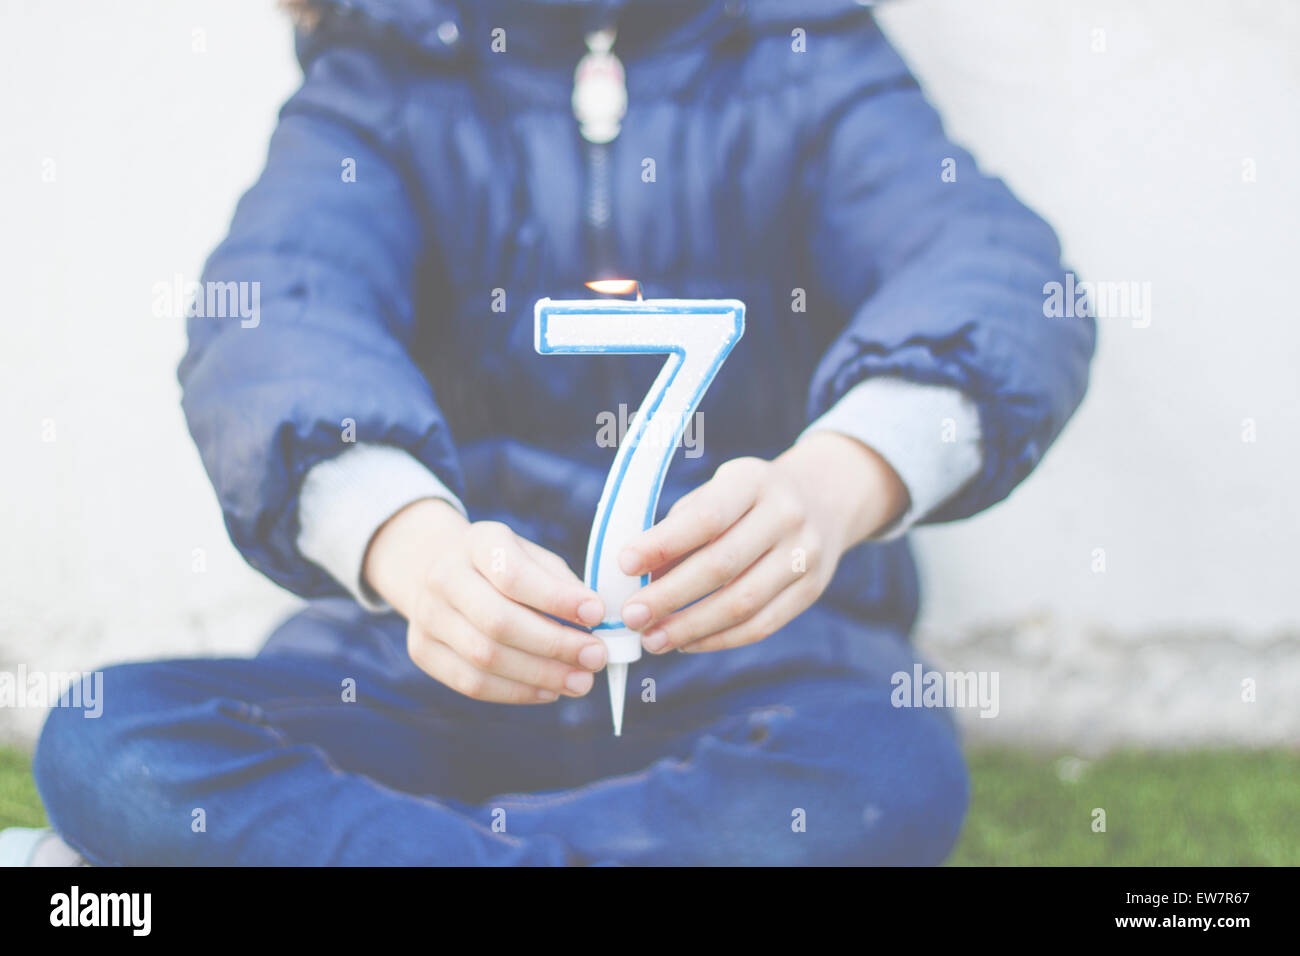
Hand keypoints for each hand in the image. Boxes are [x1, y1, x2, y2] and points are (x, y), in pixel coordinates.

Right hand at [364, 499, 607, 702]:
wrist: (440, 572)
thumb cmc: (504, 567)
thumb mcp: (533, 557)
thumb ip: (562, 585)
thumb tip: (594, 621)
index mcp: (477, 542)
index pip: (513, 575)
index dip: (557, 599)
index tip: (596, 614)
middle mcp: (443, 577)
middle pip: (498, 622)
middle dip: (554, 645)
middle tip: (595, 657)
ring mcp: (427, 617)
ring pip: (485, 658)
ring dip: (540, 675)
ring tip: (581, 681)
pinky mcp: (423, 652)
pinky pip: (472, 684)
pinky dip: (517, 692)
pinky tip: (549, 691)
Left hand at [618, 432, 907, 653]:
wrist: (823, 499)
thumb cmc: (746, 500)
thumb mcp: (716, 493)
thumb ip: (679, 528)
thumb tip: (639, 577)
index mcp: (752, 481)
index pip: (706, 517)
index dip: (662, 544)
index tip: (624, 564)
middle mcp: (785, 516)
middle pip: (722, 566)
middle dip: (669, 596)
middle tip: (630, 616)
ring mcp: (805, 555)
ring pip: (742, 604)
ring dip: (690, 628)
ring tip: (652, 639)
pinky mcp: (811, 590)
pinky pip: (761, 626)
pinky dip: (718, 640)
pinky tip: (686, 643)